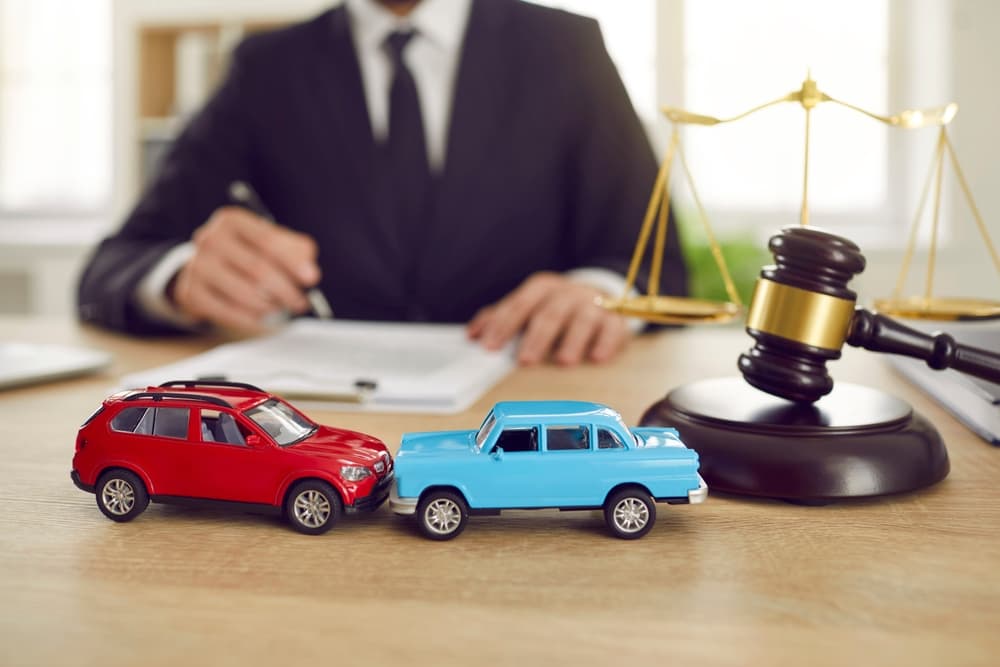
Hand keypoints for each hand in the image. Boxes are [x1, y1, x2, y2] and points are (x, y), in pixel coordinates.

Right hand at [170, 207, 319, 330]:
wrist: (206, 268)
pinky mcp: (191, 292)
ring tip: (282, 308)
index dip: (293, 261)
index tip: (312, 278)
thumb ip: (295, 250)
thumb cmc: (247, 253)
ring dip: (270, 306)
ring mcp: (197, 266)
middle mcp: (210, 239)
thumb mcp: (270, 242)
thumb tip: (309, 270)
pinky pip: (228, 311)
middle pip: (257, 268)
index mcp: (232, 220)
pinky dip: (251, 318)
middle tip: (301, 303)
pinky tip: (263, 317)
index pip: (267, 240)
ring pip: (244, 292)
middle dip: (286, 289)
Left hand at [467, 272, 630, 365]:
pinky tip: (596, 358)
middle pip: (550, 313)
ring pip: (582, 320)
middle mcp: (567, 293)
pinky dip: (605, 343)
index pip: (519, 305)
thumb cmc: (556, 307)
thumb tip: (473, 335)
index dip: (504, 325)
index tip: (490, 347)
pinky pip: (612, 329)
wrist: (600, 297)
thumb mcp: (529, 306)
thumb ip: (502, 318)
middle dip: (536, 338)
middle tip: (524, 360)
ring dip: (572, 341)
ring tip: (563, 361)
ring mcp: (593, 304)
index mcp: (542, 288)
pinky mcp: (615, 318)